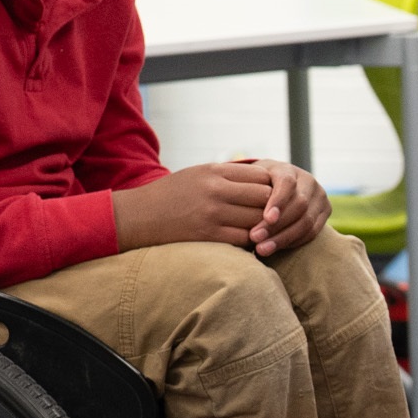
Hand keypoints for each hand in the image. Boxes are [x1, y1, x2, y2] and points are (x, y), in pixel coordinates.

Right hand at [113, 159, 328, 256]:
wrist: (136, 217)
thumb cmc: (170, 195)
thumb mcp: (198, 174)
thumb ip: (229, 174)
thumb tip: (264, 177)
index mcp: (215, 171)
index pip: (262, 176)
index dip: (275, 188)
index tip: (278, 198)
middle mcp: (216, 190)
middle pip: (265, 198)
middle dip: (276, 209)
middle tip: (281, 219)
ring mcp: (212, 213)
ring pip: (257, 221)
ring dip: (267, 229)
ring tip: (272, 233)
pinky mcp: (207, 236)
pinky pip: (243, 241)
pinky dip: (253, 244)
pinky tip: (255, 246)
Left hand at [233, 158, 329, 255]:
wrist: (278, 187)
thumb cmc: (256, 187)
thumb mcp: (250, 183)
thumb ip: (246, 190)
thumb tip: (234, 208)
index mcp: (289, 170)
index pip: (287, 183)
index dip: (278, 201)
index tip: (266, 218)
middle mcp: (308, 181)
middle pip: (299, 205)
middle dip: (277, 225)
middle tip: (255, 239)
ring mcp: (319, 197)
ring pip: (306, 221)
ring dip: (283, 238)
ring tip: (262, 249)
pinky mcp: (325, 212)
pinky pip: (312, 231)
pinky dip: (293, 242)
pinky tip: (275, 249)